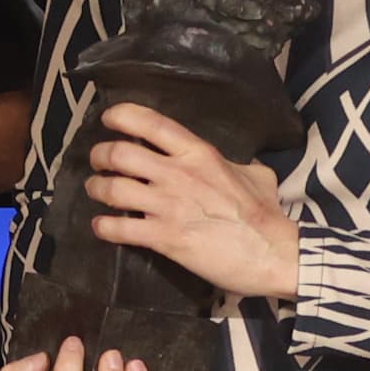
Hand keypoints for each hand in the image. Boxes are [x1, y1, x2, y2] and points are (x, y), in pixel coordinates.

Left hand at [84, 103, 299, 301]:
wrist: (274, 254)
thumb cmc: (266, 216)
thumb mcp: (256, 176)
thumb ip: (236, 165)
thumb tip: (235, 165)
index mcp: (200, 154)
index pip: (152, 123)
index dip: (123, 116)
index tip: (109, 118)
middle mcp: (179, 174)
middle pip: (120, 153)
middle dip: (100, 155)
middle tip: (97, 161)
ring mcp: (169, 206)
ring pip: (113, 189)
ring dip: (97, 189)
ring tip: (95, 191)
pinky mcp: (165, 237)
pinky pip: (120, 228)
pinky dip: (104, 227)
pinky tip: (101, 227)